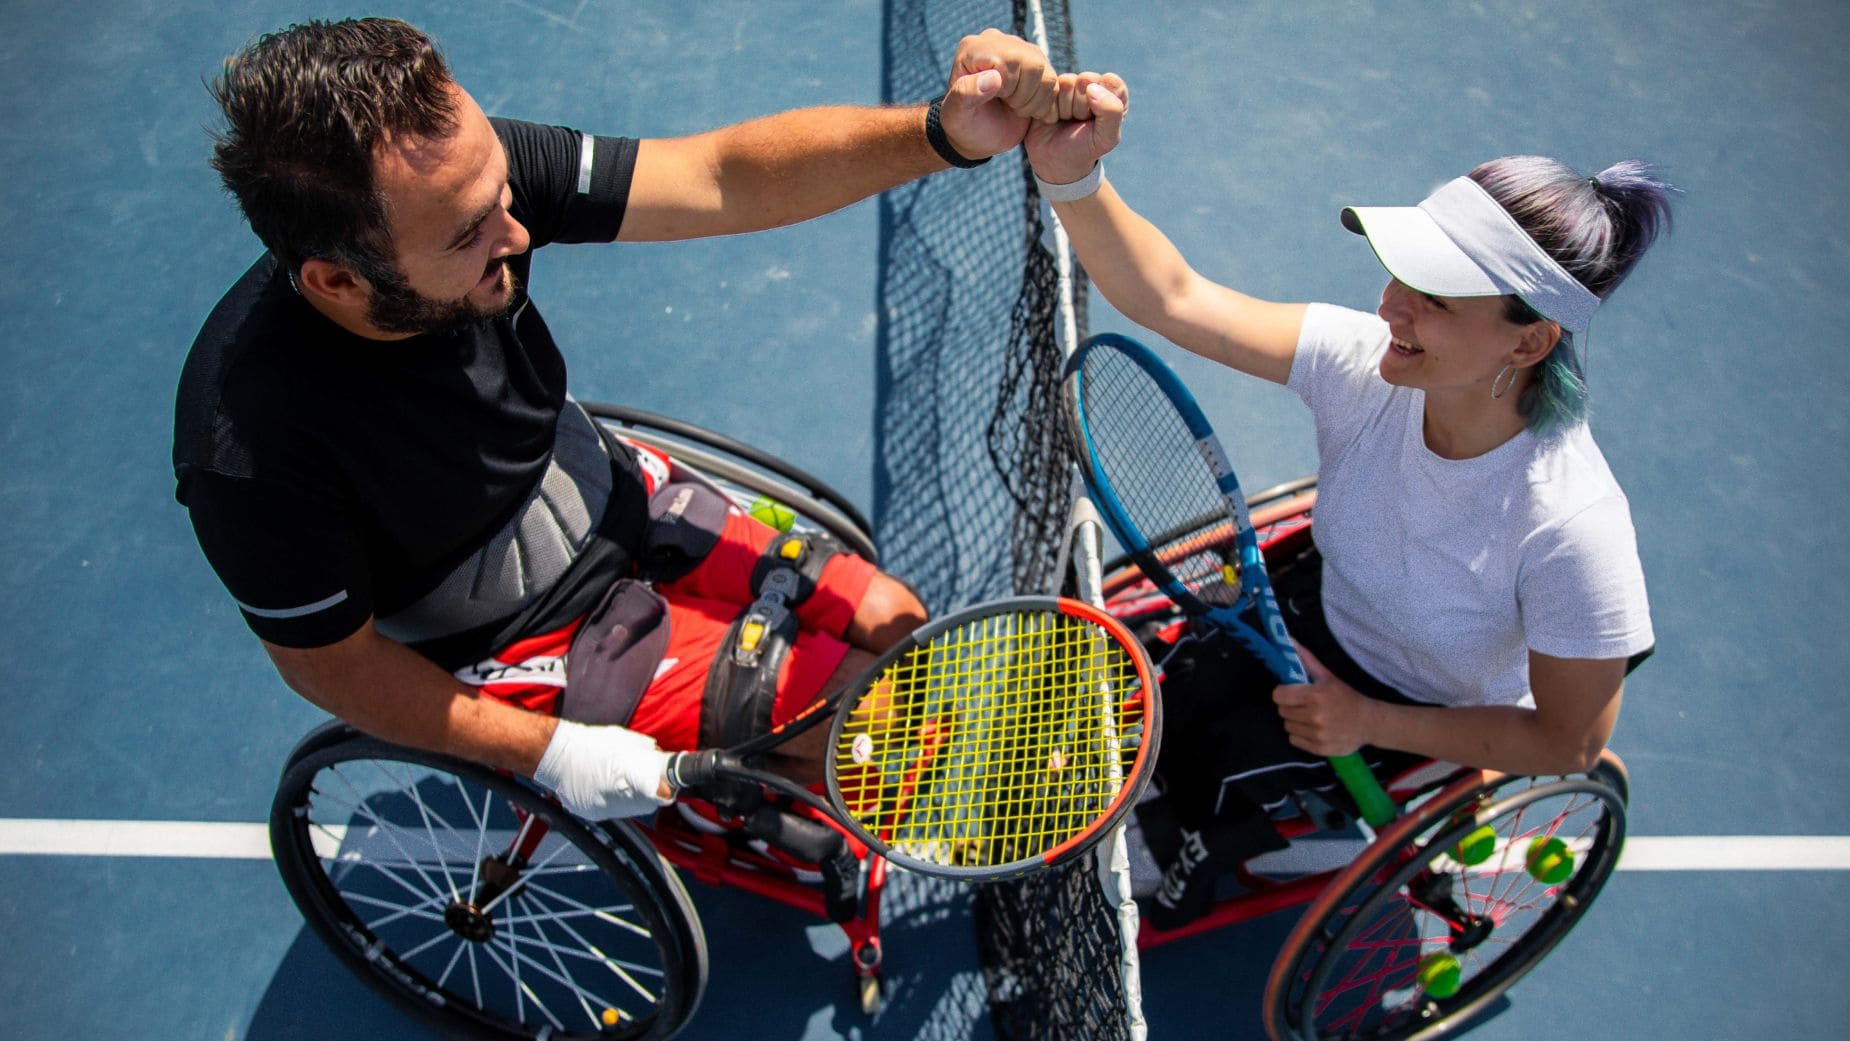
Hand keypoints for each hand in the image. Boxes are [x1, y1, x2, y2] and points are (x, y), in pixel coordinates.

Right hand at [533, 719, 675, 819]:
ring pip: (631, 810)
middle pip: (647, 804)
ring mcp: (604, 809)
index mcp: (629, 777)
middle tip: (645, 779)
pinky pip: (613, 811)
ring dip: (633, 798)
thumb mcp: (626, 739)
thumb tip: (660, 758)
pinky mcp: (592, 814)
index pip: (661, 793)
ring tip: (620, 780)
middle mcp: (618, 798)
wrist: (556, 755)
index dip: (666, 789)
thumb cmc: (591, 743)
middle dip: (650, 793)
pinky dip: (614, 802)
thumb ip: (646, 751)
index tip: (668, 785)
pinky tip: (605, 787)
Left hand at [937, 29, 1058, 159]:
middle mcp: (997, 41)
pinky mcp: (1035, 63)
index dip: (1009, 87)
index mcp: (974, 48)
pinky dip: (1045, 102)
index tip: (995, 100)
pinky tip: (1027, 109)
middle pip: (1033, 63)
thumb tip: (994, 77)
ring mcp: (1018, 50)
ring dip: (1035, 100)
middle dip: (1023, 95)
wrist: (978, 134)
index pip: (1010, 60)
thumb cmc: (964, 125)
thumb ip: (966, 94)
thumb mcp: (956, 115)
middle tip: (1008, 106)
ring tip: (1016, 108)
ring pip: (1046, 73)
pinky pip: (1054, 80)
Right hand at [1024, 72, 1127, 185]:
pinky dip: (1048, 108)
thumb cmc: (1084, 150)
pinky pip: (1046, 88)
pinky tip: (1050, 118)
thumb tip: (1091, 87)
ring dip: (1063, 108)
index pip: (1110, 81)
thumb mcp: (1106, 138)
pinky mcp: (1047, 88)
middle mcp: (1090, 83)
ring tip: (1063, 120)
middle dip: (1080, 106)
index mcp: (1112, 91)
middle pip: (1085, 80)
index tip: (1095, 121)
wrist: (1054, 163)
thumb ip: (1112, 112)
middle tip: (1076, 122)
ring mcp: (1067, 84)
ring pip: (1065, 82)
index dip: (1102, 103)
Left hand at [1271, 643, 1373, 757]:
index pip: (1279, 695)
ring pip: (1287, 726)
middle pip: (1282, 711)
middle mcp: (1315, 716)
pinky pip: (1294, 740)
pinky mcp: (1319, 749)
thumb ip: (1306, 660)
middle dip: (1290, 706)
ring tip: (1309, 717)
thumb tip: (1287, 640)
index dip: (1283, 693)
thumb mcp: (1328, 676)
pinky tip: (1313, 729)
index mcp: (1315, 696)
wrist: (1369, 723)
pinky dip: (1300, 735)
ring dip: (1295, 721)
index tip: (1291, 692)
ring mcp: (1317, 734)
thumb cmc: (1346, 697)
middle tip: (1303, 705)